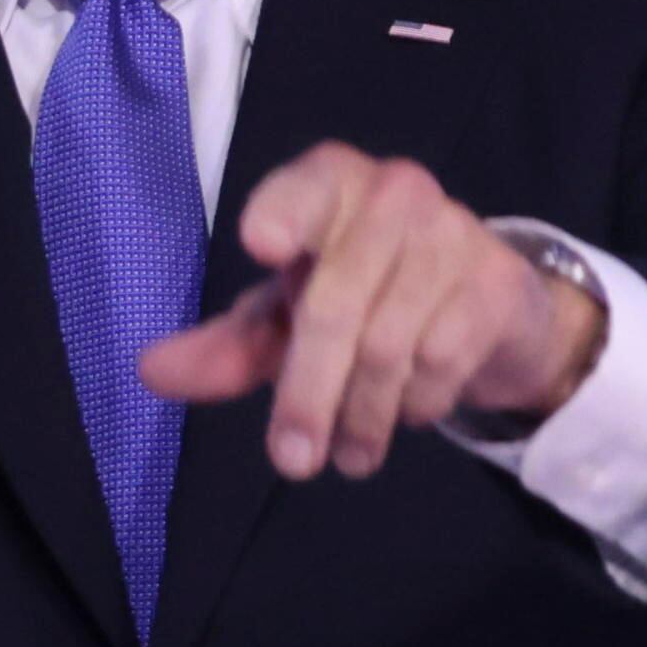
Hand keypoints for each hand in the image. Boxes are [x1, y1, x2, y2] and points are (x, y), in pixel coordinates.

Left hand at [138, 142, 606, 477]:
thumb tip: (151, 372)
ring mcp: (453, 233)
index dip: (283, 213)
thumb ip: (226, 346)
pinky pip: (442, 361)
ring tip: (349, 454)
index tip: (262, 246)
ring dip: (362, 416)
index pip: (303, 189)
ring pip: (388, 346)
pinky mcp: (495, 282)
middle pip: (334, 307)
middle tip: (292, 461)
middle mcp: (393, 194)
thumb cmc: (362, 295)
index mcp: (327, 185)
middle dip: (308, 394)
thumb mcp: (288, 318)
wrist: (487, 305)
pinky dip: (415, 404)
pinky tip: (405, 413)